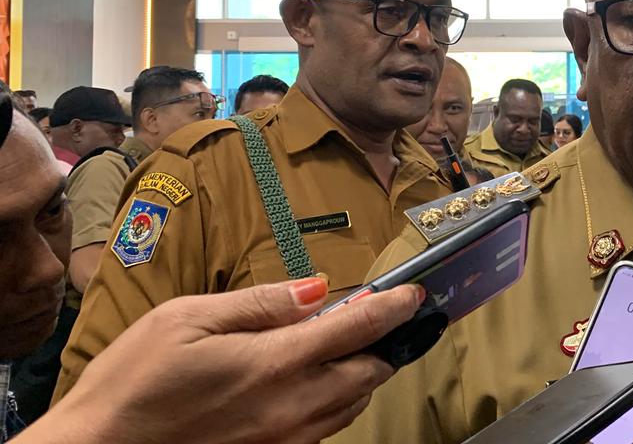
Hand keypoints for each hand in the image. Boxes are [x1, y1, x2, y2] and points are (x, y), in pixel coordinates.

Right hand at [36, 278, 421, 443]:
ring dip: (363, 375)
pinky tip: (319, 385)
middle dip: (385, 344)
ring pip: (352, 406)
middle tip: (389, 320)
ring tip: (357, 348)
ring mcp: (285, 439)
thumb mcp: (186, 318)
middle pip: (368, 373)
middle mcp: (290, 406)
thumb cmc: (133, 381)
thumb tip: (316, 289)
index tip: (415, 293)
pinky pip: (325, 430)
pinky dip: (336, 403)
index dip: (393, 308)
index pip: (357, 329)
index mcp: (272, 363)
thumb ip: (260, 303)